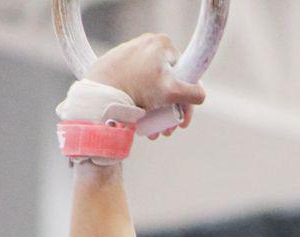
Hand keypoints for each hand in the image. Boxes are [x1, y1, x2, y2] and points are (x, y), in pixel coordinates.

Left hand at [86, 33, 206, 134]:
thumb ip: (193, 94)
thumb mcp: (171, 92)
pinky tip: (139, 120)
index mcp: (163, 43)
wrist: (98, 93)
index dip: (187, 101)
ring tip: (151, 131)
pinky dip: (141, 103)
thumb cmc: (135, 89)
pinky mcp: (116, 64)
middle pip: (168, 83)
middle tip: (166, 130)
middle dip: (169, 111)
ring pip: (152, 87)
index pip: (186, 73)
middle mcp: (147, 43)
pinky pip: (136, 85)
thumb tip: (201, 96)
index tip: (183, 120)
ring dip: (156, 112)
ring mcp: (130, 52)